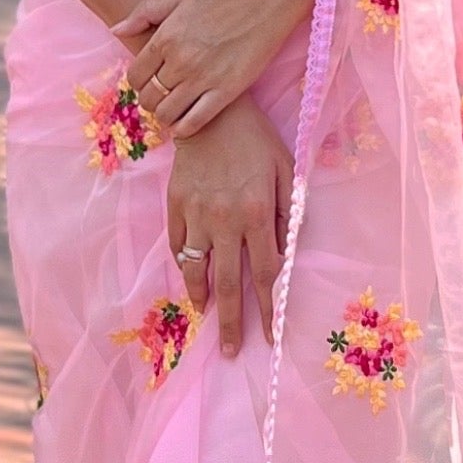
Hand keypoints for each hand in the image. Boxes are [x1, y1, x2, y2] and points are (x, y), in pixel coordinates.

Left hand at [117, 0, 314, 142]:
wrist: (266, 1)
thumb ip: (143, 12)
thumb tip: (116, 30)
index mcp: (165, 37)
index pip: (136, 75)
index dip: (138, 82)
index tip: (148, 82)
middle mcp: (180, 60)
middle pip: (149, 97)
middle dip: (150, 100)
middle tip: (161, 96)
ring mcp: (203, 78)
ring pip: (167, 113)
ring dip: (165, 115)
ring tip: (174, 108)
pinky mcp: (226, 91)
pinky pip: (194, 122)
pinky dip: (184, 127)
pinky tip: (187, 121)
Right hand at [166, 99, 293, 352]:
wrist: (209, 110)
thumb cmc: (256, 140)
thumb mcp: (284, 170)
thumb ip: (286, 213)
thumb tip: (287, 254)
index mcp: (257, 213)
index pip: (266, 273)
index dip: (269, 309)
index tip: (271, 336)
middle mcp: (225, 219)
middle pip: (229, 283)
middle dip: (232, 322)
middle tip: (232, 352)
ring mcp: (196, 213)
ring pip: (198, 269)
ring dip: (204, 300)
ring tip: (208, 321)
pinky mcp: (175, 205)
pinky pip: (178, 246)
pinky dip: (185, 270)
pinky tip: (192, 286)